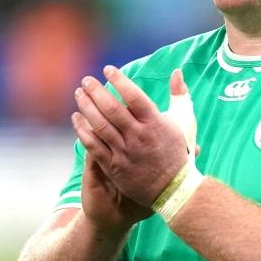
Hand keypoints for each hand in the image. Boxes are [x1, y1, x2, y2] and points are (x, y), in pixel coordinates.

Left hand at [72, 66, 192, 207]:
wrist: (174, 190)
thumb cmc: (178, 153)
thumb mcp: (184, 122)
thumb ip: (180, 95)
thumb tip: (177, 71)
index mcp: (156, 124)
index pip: (134, 97)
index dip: (119, 81)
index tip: (108, 70)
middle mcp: (139, 136)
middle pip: (112, 109)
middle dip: (96, 91)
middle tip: (86, 80)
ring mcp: (125, 152)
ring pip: (100, 126)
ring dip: (86, 107)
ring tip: (79, 94)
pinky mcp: (114, 167)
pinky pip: (93, 146)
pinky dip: (83, 131)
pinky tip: (76, 119)